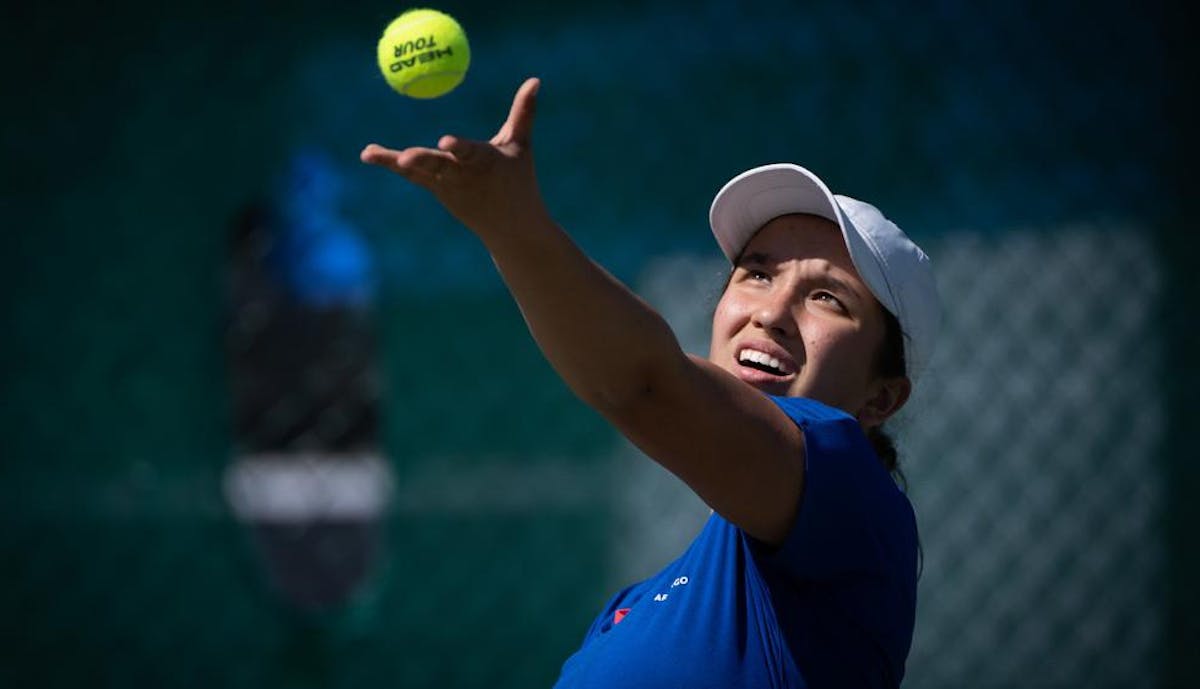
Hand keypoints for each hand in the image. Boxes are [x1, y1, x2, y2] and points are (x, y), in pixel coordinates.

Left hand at [360, 77, 548, 237]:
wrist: (511, 229)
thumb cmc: (519, 181)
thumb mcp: (521, 146)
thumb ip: (524, 112)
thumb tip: (535, 79)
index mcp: (486, 163)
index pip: (470, 153)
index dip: (458, 147)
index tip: (446, 141)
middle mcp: (463, 176)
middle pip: (438, 166)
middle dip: (421, 161)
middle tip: (404, 158)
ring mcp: (446, 186)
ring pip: (418, 171)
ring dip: (394, 162)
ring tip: (370, 153)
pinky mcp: (436, 190)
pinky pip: (412, 175)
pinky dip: (390, 163)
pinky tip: (369, 154)